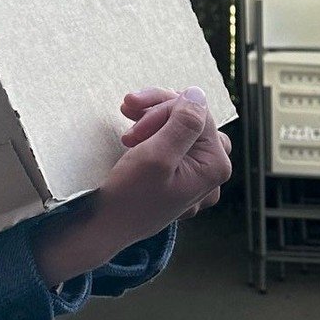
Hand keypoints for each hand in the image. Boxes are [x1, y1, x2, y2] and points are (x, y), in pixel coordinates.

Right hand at [108, 86, 232, 231]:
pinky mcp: (178, 176)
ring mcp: (195, 174)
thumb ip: (183, 123)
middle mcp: (210, 170)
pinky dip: (153, 133)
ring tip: (126, 118)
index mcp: (214, 166)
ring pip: (181, 128)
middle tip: (126, 107)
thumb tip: (198, 94)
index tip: (131, 115)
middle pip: (192, 119)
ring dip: (152, 119)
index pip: (197, 114)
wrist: (105, 226)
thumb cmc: (130, 196)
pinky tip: (132, 137)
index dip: (163, 108)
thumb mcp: (156, 155)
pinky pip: (173, 142)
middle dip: (158, 110)